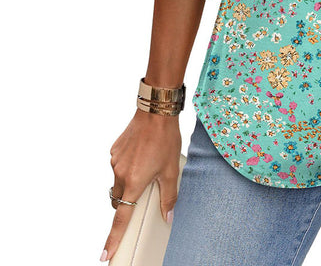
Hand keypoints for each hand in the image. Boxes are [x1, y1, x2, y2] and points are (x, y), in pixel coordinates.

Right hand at [101, 110, 181, 261]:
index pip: (121, 218)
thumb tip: (169, 216)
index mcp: (134, 183)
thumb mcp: (171, 170)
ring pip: (119, 182)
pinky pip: (118, 166)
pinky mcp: (114, 151)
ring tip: (148, 163)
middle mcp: (120, 174)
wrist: (155, 113)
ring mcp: (115, 162)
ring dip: (129, 180)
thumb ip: (169, 196)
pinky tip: (141, 153)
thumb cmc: (165, 139)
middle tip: (144, 189)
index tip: (105, 255)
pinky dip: (128, 165)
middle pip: (119, 199)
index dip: (113, 239)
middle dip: (127, 201)